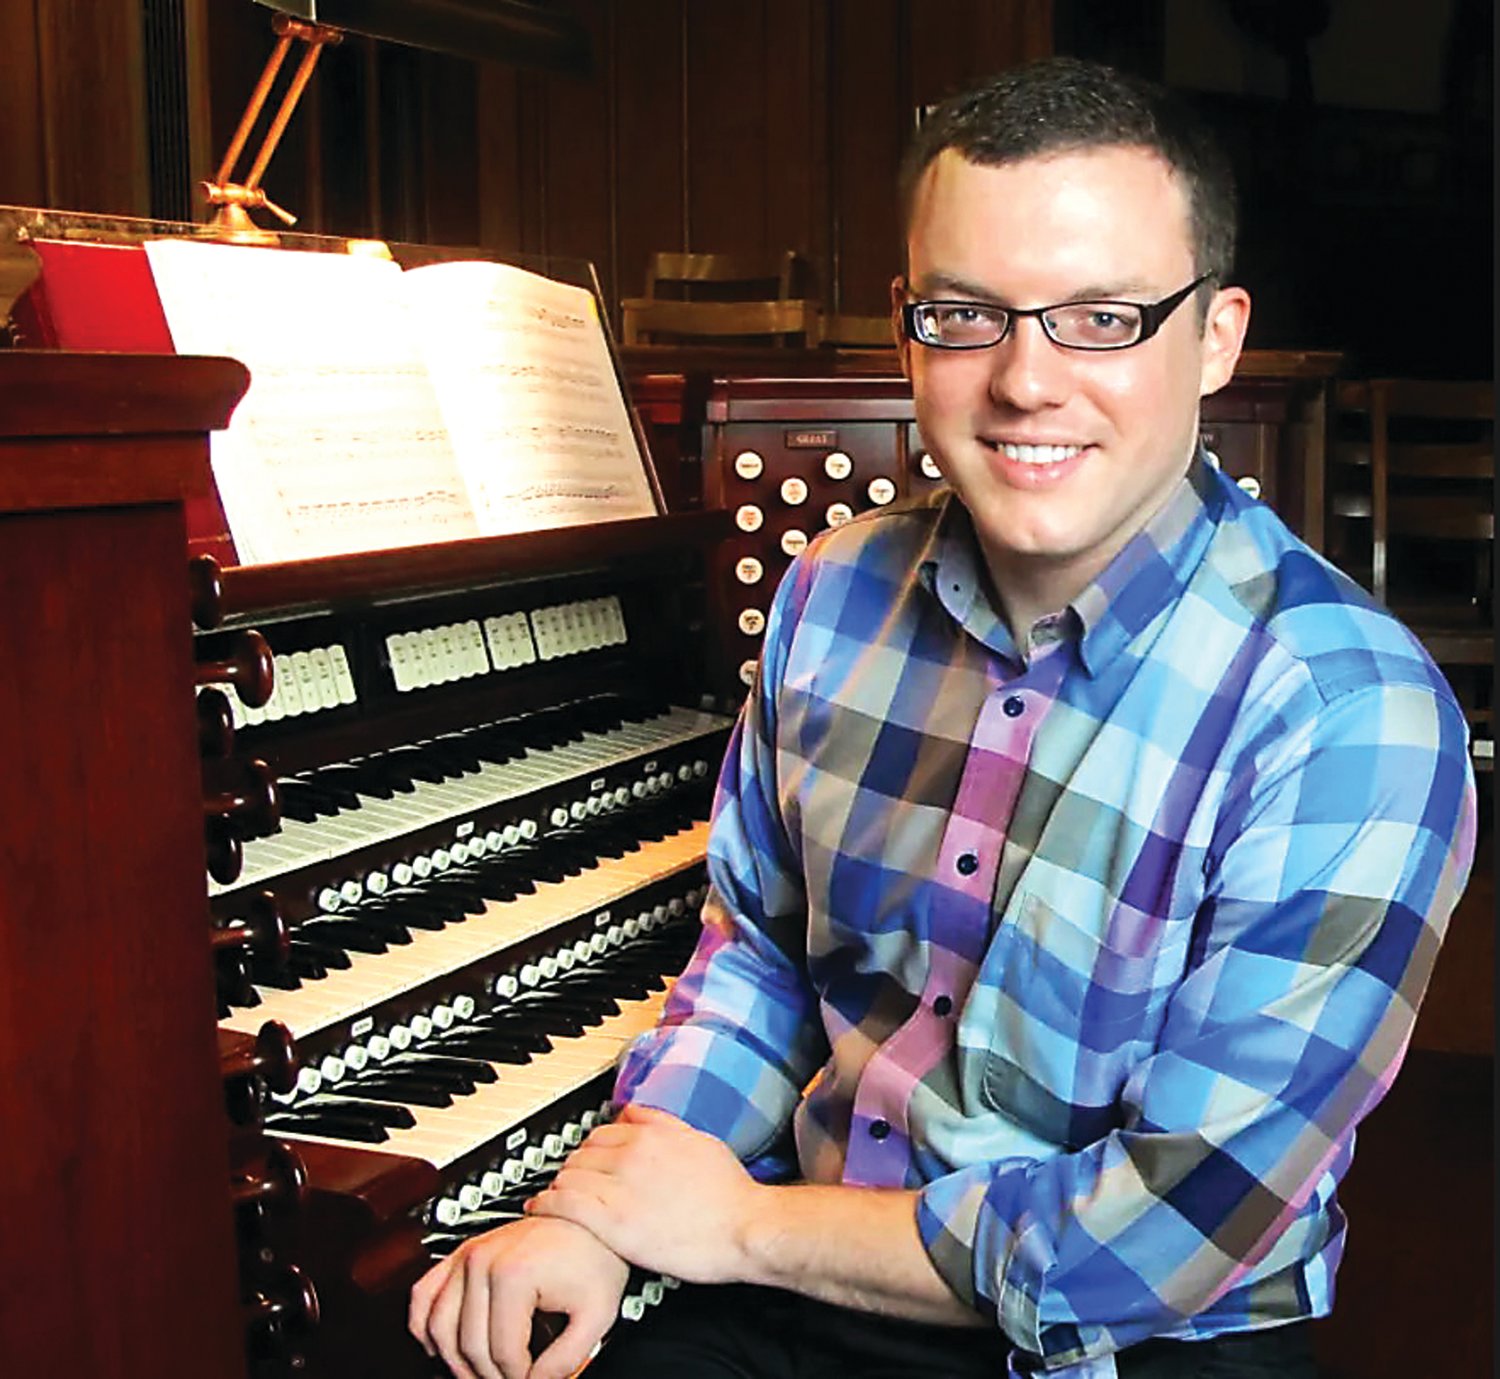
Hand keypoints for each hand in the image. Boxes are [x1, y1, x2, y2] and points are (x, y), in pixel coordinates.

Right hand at [408, 1215, 628, 1378]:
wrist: (588, 1220)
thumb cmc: (594, 1257)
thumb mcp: (597, 1314)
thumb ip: (567, 1359)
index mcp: (513, 1273)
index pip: (501, 1351)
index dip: (519, 1376)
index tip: (534, 1378)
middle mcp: (482, 1261)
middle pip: (468, 1344)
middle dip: (489, 1373)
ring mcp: (468, 1255)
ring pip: (437, 1326)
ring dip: (454, 1359)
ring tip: (480, 1373)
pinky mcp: (461, 1254)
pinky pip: (423, 1294)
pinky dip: (423, 1325)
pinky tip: (438, 1346)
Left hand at [526, 1104, 762, 1283]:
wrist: (745, 1228)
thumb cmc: (731, 1194)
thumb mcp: (700, 1141)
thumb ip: (663, 1123)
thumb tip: (636, 1113)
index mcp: (652, 1134)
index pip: (602, 1131)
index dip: (591, 1147)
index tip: (588, 1159)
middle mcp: (631, 1154)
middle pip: (582, 1152)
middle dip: (574, 1165)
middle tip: (571, 1179)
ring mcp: (620, 1187)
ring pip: (569, 1174)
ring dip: (559, 1183)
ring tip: (554, 1195)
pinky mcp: (612, 1221)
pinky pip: (565, 1203)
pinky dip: (547, 1203)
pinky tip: (541, 1208)